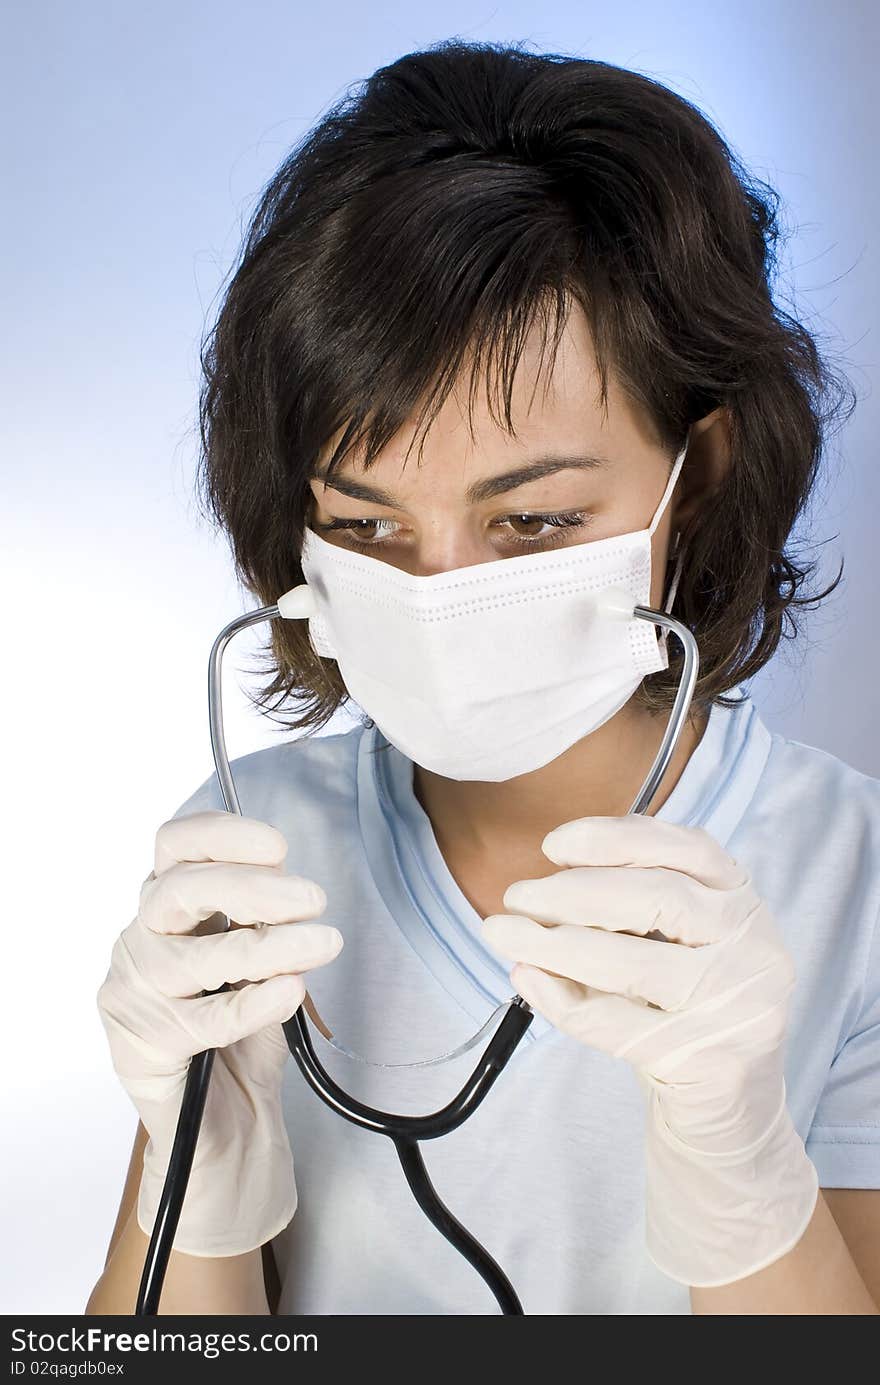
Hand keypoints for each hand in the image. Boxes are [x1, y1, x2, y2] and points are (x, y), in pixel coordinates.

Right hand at [97, 809, 342, 1256]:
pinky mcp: (140, 1049)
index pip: (174, 846)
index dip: (222, 835)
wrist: (231, 1122)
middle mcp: (140, 941)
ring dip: (270, 946)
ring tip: (321, 944)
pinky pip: (204, 1019)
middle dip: (252, 887)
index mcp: (166, 905)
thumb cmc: (244, 1029)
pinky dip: (256, 1002)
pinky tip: (291, 991)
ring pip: (196, 958)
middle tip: (312, 898)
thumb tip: (288, 884)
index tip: (277, 847)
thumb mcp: (260, 958)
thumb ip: (263, 918)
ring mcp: (133, 994)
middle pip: (179, 890)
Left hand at [480, 814, 818, 1286]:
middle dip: (573, 892)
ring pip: (633, 964)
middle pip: (658, 898)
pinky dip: (561, 1000)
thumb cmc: (684, 1002)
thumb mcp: (673, 940)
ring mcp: (735, 1006)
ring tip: (503, 933)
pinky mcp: (709, 1061)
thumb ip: (623, 907)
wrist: (729, 1105)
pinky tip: (528, 979)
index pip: (688, 848)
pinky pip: (618, 1025)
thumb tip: (539, 892)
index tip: (554, 845)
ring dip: (554, 944)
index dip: (616, 838)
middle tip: (517, 895)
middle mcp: (752, 946)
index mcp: (741, 899)